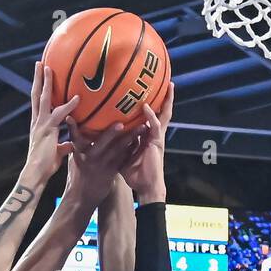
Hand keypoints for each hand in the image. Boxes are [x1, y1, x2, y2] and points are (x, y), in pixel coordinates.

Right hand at [23, 62, 76, 185]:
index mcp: (38, 125)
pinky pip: (60, 115)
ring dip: (46, 83)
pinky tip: (77, 98)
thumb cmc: (45, 165)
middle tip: (40, 63)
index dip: (39, 89)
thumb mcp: (56, 152)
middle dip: (38, 79)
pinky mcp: (48, 130)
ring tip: (49, 68)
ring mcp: (41, 124)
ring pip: (43, 98)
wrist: (36, 173)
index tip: (41, 77)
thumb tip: (70, 144)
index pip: (38, 102)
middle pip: (36, 95)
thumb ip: (63, 145)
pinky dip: (69, 106)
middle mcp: (37, 121)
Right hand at [63, 119, 142, 213]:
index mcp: (79, 152)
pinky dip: (131, 149)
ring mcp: (102, 165)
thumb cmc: (78, 174)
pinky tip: (140, 141)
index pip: (75, 137)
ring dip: (130, 138)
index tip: (71, 117)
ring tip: (140, 127)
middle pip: (101, 142)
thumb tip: (72, 123)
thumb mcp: (73, 158)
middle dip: (111, 132)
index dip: (73, 128)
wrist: (84, 196)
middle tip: (121, 122)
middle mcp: (90, 157)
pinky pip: (123, 158)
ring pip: (117, 149)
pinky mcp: (112, 172)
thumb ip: (76, 143)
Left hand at [122, 82, 173, 204]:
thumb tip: (101, 135)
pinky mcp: (156, 143)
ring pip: (164, 115)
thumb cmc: (135, 174)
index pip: (152, 117)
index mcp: (148, 136)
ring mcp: (157, 138)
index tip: (152, 91)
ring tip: (168, 86)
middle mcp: (155, 134)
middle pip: (162, 112)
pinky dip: (150, 116)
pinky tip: (146, 107)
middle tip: (168, 83)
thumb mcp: (124, 154)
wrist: (146, 187)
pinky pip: (155, 126)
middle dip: (166, 98)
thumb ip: (118, 143)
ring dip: (166, 100)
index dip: (154, 104)